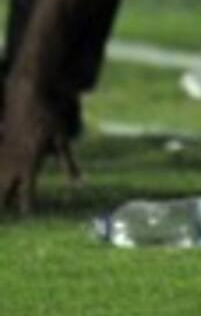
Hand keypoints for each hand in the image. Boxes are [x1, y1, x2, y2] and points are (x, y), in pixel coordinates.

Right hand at [0, 79, 80, 214]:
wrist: (26, 97)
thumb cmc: (48, 117)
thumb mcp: (62, 139)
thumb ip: (68, 163)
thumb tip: (79, 183)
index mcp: (31, 161)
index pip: (28, 189)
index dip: (28, 204)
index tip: (28, 216)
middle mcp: (14, 161)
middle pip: (5, 189)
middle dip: (5, 203)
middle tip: (6, 218)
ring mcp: (4, 154)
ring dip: (0, 190)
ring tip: (4, 206)